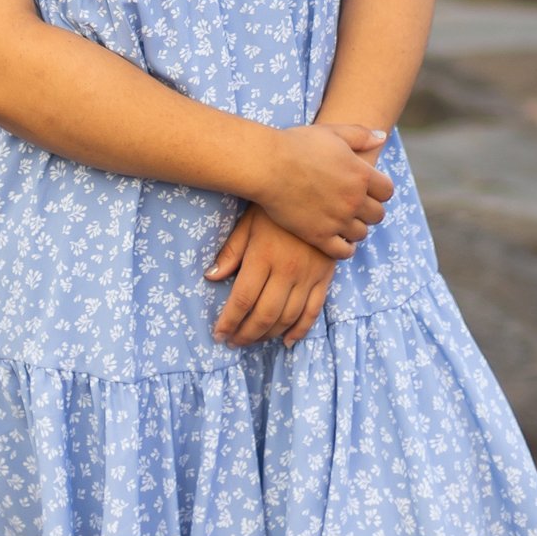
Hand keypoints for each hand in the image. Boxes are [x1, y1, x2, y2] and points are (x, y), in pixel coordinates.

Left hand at [207, 208, 335, 345]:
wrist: (318, 192)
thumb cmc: (275, 208)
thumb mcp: (248, 223)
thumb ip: (231, 252)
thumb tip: (211, 277)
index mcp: (263, 257)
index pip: (242, 299)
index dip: (229, 322)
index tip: (219, 334)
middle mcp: (286, 271)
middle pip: (264, 314)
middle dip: (246, 334)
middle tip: (234, 342)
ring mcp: (308, 276)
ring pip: (287, 317)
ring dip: (268, 334)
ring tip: (254, 340)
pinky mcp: (325, 277)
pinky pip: (313, 311)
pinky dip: (300, 330)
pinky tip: (287, 341)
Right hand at [249, 121, 392, 256]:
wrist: (268, 165)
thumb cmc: (297, 145)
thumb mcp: (332, 132)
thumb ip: (360, 135)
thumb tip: (382, 136)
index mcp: (361, 174)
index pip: (387, 191)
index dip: (379, 190)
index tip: (368, 190)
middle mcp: (354, 200)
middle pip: (377, 215)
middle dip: (369, 211)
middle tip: (355, 207)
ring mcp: (337, 220)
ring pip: (361, 233)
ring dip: (356, 228)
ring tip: (345, 223)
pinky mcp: (319, 236)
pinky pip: (343, 251)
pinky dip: (344, 249)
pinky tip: (338, 241)